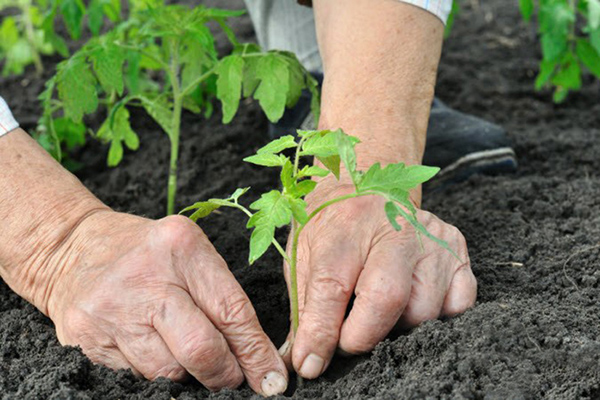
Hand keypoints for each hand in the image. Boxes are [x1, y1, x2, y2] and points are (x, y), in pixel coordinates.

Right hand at [44, 212, 287, 395]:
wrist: (71, 247)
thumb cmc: (146, 252)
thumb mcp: (189, 254)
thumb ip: (222, 298)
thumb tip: (258, 359)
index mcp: (181, 247)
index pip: (231, 311)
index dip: (255, 352)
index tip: (271, 377)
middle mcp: (145, 279)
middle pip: (200, 349)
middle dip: (225, 374)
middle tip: (232, 377)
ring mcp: (111, 311)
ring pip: (168, 372)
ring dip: (188, 373)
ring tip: (183, 351)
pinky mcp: (86, 338)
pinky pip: (137, 376)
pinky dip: (156, 371)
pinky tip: (152, 348)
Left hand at [280, 180, 476, 378]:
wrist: (366, 185)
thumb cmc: (332, 227)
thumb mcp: (304, 257)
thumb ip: (304, 309)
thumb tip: (303, 361)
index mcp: (346, 227)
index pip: (332, 287)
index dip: (320, 333)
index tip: (310, 363)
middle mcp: (394, 228)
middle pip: (387, 298)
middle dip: (363, 336)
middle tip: (347, 340)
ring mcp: (431, 238)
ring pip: (424, 310)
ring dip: (398, 327)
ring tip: (379, 310)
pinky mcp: (457, 249)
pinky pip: (458, 304)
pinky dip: (435, 316)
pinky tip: (411, 300)